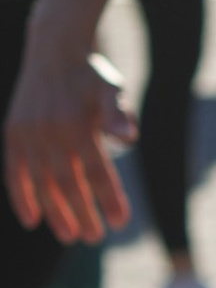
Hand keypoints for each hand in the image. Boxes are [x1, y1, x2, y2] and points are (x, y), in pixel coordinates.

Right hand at [6, 45, 137, 244]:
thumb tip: (130, 137)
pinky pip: (15, 173)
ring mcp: (29, 135)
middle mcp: (51, 132)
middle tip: (96, 237)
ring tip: (70, 235)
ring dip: (55, 212)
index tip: (123, 222)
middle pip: (69, 183)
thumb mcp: (111, 89)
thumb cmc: (91, 76)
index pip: (98, 171)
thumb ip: (118, 114)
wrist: (54, 49)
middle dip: (83, 213)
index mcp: (78, 124)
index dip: (110, 199)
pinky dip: (22, 197)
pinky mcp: (13, 135)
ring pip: (42, 183)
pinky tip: (33, 220)